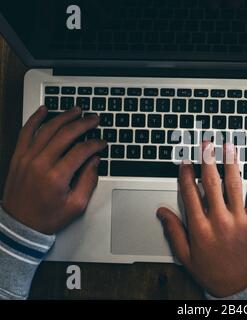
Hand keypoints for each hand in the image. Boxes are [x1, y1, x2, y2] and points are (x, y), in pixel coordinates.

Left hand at [2, 106, 105, 234]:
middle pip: (66, 134)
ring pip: (47, 129)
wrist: (19, 225)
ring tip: (76, 110)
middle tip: (94, 119)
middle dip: (83, 124)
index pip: (81, 151)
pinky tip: (44, 110)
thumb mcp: (76, 205)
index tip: (102, 143)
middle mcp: (40, 163)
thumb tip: (95, 160)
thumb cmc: (47, 217)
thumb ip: (88, 180)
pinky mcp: (18, 157)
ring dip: (64, 117)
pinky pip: (26, 132)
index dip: (95, 144)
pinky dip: (35, 119)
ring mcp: (27, 158)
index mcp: (57, 177)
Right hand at [157, 142, 246, 297]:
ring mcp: (239, 219)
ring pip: (234, 185)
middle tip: (206, 144)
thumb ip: (174, 231)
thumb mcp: (186, 256)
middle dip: (208, 160)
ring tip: (228, 146)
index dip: (187, 175)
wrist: (240, 287)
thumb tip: (162, 212)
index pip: (191, 194)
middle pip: (212, 183)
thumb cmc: (213, 272)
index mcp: (200, 228)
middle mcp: (219, 220)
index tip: (186, 163)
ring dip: (230, 162)